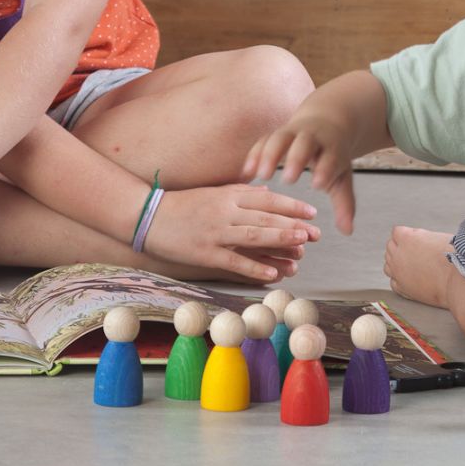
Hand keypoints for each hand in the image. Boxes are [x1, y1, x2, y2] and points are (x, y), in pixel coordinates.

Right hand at [144, 184, 320, 283]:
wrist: (148, 215)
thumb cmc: (184, 204)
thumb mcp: (215, 192)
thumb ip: (242, 192)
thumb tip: (268, 191)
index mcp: (228, 194)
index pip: (267, 199)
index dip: (291, 206)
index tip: (311, 213)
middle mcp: (225, 211)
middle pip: (265, 218)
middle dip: (293, 225)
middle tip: (315, 233)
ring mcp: (215, 233)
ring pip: (253, 237)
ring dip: (279, 241)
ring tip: (301, 246)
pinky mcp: (204, 253)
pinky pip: (233, 261)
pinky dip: (254, 268)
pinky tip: (272, 274)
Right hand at [243, 115, 356, 234]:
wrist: (325, 123)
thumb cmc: (332, 158)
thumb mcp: (342, 178)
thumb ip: (344, 205)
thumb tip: (348, 231)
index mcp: (333, 147)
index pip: (330, 157)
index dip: (325, 169)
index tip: (317, 185)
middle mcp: (313, 137)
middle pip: (305, 143)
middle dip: (297, 158)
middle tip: (288, 179)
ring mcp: (293, 132)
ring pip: (280, 138)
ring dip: (270, 155)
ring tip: (262, 176)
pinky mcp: (275, 134)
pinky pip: (263, 140)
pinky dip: (255, 154)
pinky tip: (246, 173)